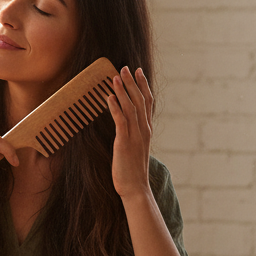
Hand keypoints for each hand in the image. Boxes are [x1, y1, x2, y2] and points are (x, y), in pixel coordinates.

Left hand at [107, 66, 152, 199]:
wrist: (135, 188)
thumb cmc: (131, 170)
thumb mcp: (133, 148)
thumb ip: (132, 134)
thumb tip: (124, 124)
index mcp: (146, 130)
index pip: (147, 102)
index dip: (143, 85)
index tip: (138, 71)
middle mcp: (143, 130)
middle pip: (140, 100)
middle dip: (132, 83)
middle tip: (124, 68)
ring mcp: (135, 136)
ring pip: (130, 107)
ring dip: (122, 91)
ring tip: (115, 77)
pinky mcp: (124, 142)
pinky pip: (120, 121)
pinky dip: (115, 107)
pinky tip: (108, 97)